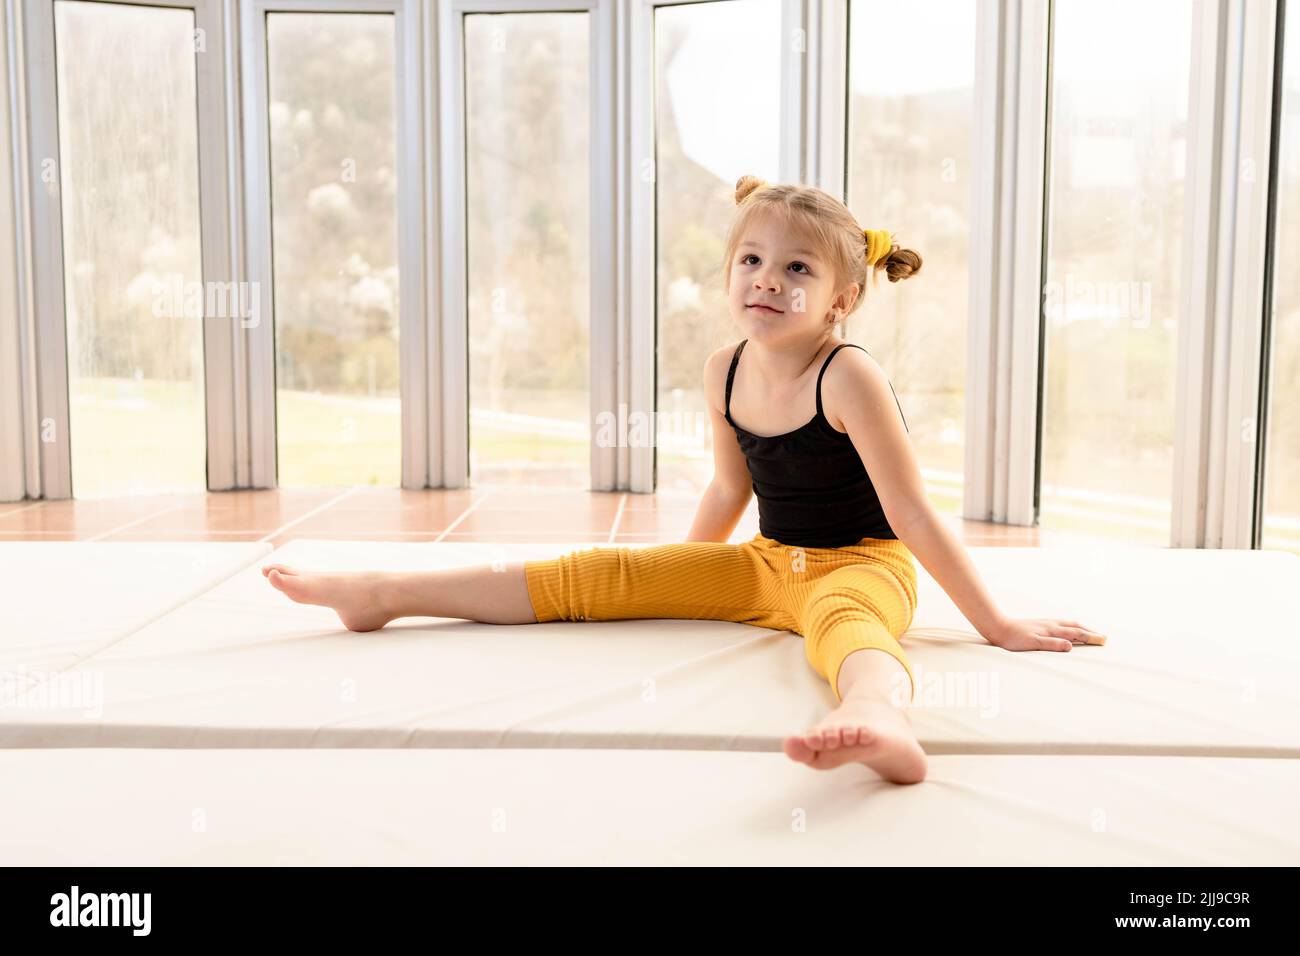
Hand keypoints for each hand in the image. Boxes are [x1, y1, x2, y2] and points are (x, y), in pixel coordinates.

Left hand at [984, 617, 1106, 650]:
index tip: (1104, 640)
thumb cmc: (1014, 638)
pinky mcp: (1039, 624)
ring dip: (1081, 628)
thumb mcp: (1033, 643)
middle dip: (1090, 632)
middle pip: (1076, 626)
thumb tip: (1071, 646)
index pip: (1077, 633)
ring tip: (1089, 631)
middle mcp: (1051, 624)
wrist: (998, 627)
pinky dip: (1070, 626)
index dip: (1091, 637)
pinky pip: (1060, 624)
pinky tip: (1066, 629)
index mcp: (1052, 629)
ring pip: (1068, 624)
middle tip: (1102, 637)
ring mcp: (1045, 623)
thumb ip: (1052, 644)